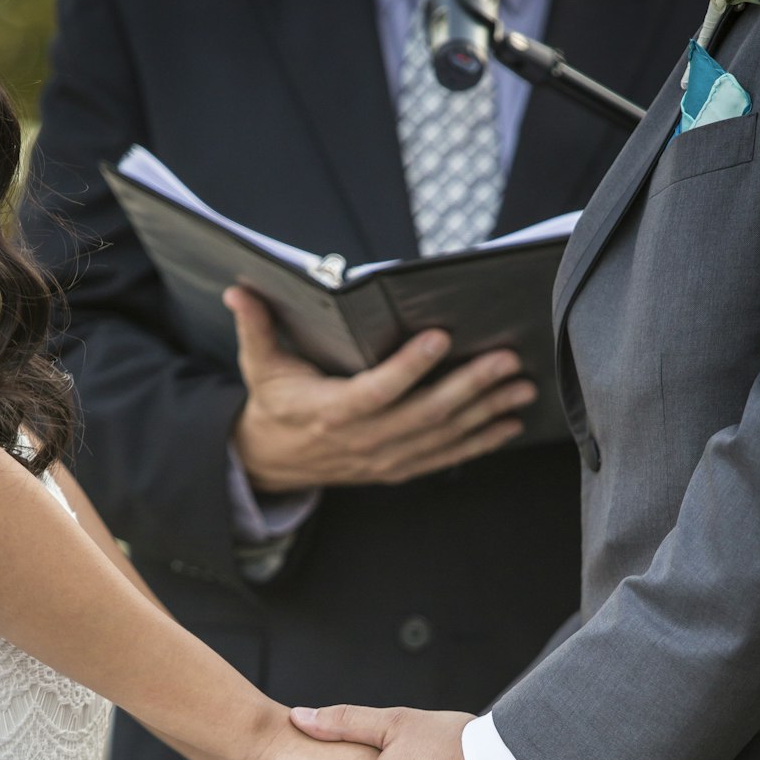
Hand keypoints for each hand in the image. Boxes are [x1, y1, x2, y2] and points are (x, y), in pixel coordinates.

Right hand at [223, 286, 536, 492]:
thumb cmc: (274, 404)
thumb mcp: (259, 365)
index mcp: (329, 411)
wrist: (271, 462)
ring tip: (521, 387)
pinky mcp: (396, 469)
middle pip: (424, 414)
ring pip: (443, 437)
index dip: (409, 367)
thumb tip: (238, 290)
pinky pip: (444, 458)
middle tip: (506, 360)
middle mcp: (362, 440)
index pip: (375, 390)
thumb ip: (255, 327)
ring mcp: (383, 459)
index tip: (439, 337)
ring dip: (486, 413)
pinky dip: (480, 442)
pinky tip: (509, 424)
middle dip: (470, 387)